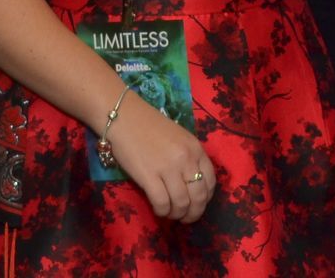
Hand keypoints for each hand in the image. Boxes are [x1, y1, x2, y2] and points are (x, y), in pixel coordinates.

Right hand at [105, 100, 215, 222]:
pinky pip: (162, 203)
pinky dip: (162, 211)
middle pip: (198, 197)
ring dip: (177, 214)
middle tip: (186, 218)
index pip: (210, 182)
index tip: (197, 204)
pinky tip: (159, 210)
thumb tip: (191, 185)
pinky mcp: (148, 176)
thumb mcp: (179, 138)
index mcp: (196, 148)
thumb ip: (188, 158)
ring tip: (170, 214)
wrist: (124, 116)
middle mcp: (186, 159)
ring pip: (181, 203)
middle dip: (194, 213)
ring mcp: (168, 168)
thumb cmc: (149, 126)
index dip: (205, 199)